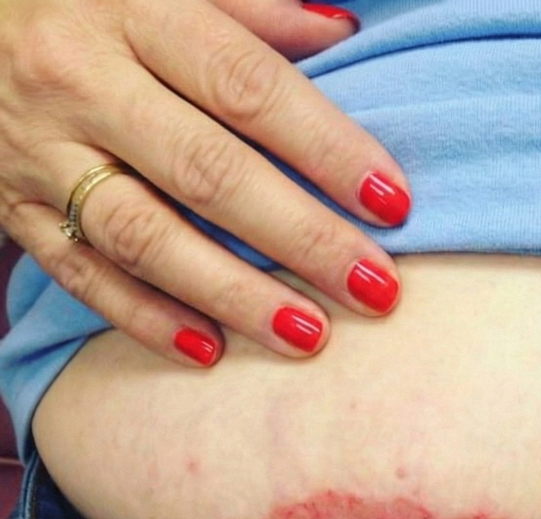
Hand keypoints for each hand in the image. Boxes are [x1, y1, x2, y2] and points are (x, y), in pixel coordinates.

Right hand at [0, 0, 407, 365]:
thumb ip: (248, 7)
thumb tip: (343, 32)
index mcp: (132, 10)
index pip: (247, 87)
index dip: (326, 148)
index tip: (393, 204)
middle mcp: (81, 81)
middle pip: (209, 173)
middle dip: (302, 238)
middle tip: (376, 290)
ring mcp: (39, 152)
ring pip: (147, 237)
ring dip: (234, 295)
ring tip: (310, 337)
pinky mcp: (14, 209)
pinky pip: (82, 275)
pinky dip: (145, 318)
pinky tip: (210, 353)